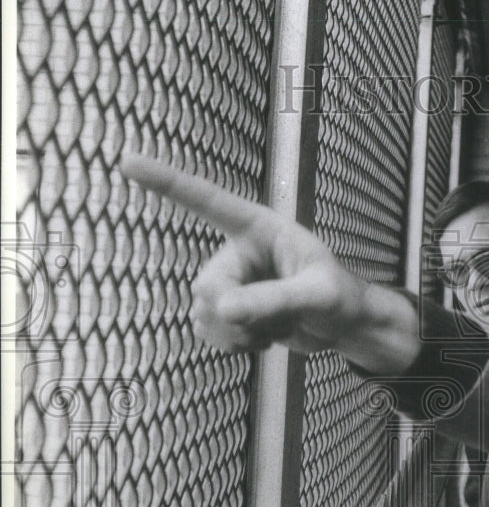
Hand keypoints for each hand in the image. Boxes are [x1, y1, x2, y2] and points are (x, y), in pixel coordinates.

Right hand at [120, 153, 418, 371]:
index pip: (209, 202)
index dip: (168, 183)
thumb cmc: (339, 296)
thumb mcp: (317, 295)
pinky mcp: (227, 309)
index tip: (127, 162)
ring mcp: (230, 281)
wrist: (343, 325)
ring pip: (204, 314)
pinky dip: (236, 344)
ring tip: (277, 325)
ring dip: (241, 333)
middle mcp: (238, 251)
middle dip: (237, 314)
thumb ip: (274, 300)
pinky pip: (208, 331)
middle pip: (207, 286)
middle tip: (276, 321)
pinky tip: (264, 338)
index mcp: (259, 228)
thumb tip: (222, 308)